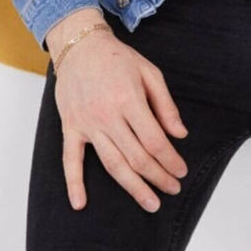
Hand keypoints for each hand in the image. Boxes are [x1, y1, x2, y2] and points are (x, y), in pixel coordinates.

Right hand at [45, 8, 189, 213]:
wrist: (80, 46)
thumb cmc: (117, 58)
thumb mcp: (149, 73)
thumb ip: (165, 105)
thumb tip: (180, 135)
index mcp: (129, 100)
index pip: (154, 141)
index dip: (170, 159)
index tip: (181, 170)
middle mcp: (107, 116)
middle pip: (137, 157)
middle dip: (158, 177)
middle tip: (172, 189)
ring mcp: (87, 124)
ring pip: (112, 163)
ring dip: (132, 187)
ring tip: (150, 203)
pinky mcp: (71, 127)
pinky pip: (70, 159)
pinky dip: (74, 183)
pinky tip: (80, 203)